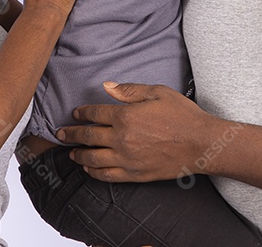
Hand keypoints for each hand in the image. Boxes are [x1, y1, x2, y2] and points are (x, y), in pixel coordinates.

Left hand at [56, 82, 216, 182]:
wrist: (201, 144)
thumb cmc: (182, 115)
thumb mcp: (157, 92)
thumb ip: (129, 90)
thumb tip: (106, 86)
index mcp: (125, 115)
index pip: (94, 113)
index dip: (81, 113)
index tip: (75, 113)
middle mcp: (121, 138)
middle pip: (88, 136)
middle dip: (70, 134)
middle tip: (60, 134)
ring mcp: (127, 159)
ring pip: (93, 158)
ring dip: (78, 154)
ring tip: (71, 152)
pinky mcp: (134, 174)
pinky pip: (107, 175)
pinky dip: (93, 172)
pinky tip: (88, 168)